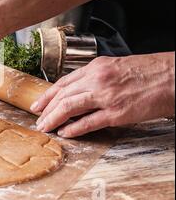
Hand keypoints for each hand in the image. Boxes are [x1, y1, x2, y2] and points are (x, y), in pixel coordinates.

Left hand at [30, 53, 175, 137]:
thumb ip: (95, 77)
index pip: (63, 82)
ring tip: (45, 127)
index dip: (47, 95)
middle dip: (46, 109)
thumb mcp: (115, 67)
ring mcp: (106, 96)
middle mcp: (97, 79)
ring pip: (70, 107)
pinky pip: (89, 122)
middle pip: (62, 95)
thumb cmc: (147, 72)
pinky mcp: (117, 113)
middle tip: (37, 120)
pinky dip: (74, 129)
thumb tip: (77, 91)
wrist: (172, 77)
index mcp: (96, 67)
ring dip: (54, 118)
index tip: (38, 104)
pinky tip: (65, 133)